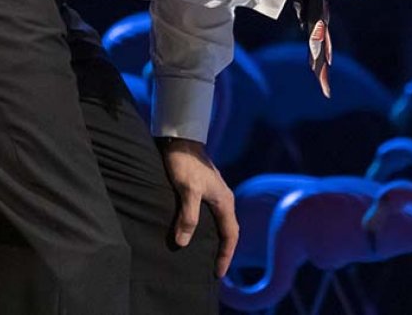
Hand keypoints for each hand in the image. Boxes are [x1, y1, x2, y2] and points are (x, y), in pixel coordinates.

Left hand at [159, 138, 238, 276]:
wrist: (181, 140)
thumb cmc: (185, 164)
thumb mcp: (187, 190)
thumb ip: (188, 216)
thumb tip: (184, 242)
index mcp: (225, 201)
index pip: (230, 235)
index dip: (225, 255)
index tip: (218, 273)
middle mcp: (224, 198)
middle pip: (228, 230)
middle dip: (223, 250)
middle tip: (214, 268)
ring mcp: (215, 193)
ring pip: (219, 222)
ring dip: (215, 239)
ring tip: (205, 254)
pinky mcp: (204, 189)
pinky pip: (210, 215)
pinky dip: (206, 228)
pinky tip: (195, 232)